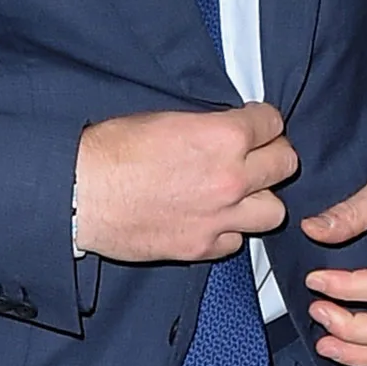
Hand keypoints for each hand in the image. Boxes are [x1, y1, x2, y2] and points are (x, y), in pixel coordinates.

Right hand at [74, 102, 296, 262]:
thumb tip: (224, 132)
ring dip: (259, 199)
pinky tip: (209, 217)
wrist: (80, 193)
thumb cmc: (110, 150)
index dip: (262, 120)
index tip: (255, 124)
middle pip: (286, 164)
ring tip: (238, 193)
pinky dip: (229, 230)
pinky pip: (238, 241)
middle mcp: (231, 178)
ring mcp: (221, 217)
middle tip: (256, 154)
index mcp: (221, 137)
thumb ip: (205, 127)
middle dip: (272, 155)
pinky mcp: (204, 247)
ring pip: (275, 211)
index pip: (272, 123)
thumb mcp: (162, 118)